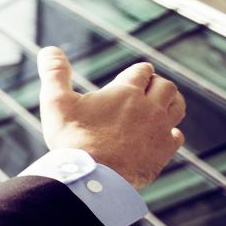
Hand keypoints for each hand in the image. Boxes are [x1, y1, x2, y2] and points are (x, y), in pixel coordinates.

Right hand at [37, 47, 184, 188]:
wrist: (90, 176)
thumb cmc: (72, 138)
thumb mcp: (56, 102)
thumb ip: (55, 73)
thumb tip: (48, 49)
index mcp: (127, 91)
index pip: (142, 71)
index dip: (137, 71)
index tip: (133, 75)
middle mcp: (150, 107)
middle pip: (165, 86)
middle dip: (156, 84)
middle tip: (147, 88)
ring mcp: (160, 130)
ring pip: (177, 107)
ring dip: (171, 102)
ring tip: (161, 104)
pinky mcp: (163, 152)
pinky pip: (176, 136)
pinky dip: (171, 131)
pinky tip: (161, 134)